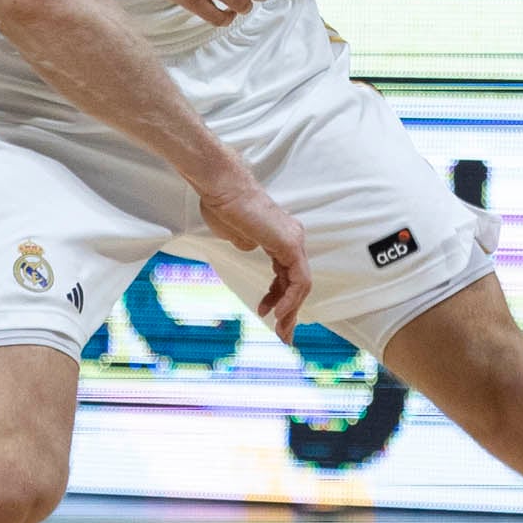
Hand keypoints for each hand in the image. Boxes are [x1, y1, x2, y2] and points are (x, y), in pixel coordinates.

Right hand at [192, 164, 309, 340]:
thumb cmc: (222, 204)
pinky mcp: (289, 244)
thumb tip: (248, 248)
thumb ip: (244, 242)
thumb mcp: (234, 232)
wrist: (222, 188)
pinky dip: (290, 299)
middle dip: (289, 311)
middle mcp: (291, 238)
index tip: (266, 312)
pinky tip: (279, 312)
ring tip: (281, 330)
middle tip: (283, 334)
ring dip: (291, 310)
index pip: (286, 273)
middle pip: (297, 282)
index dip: (277, 296)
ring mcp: (293, 240)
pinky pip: (297, 279)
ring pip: (300, 284)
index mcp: (279, 236)